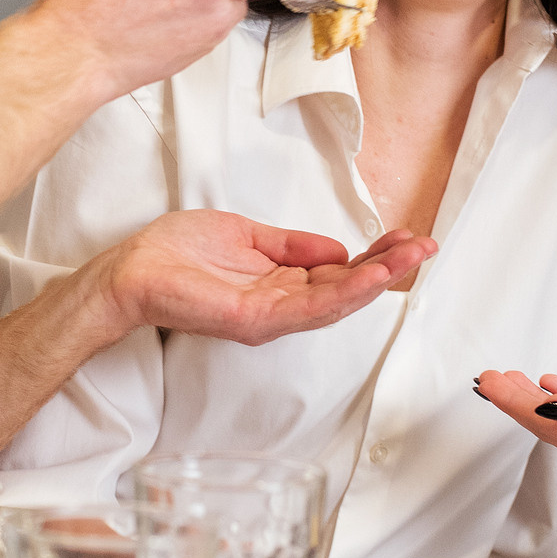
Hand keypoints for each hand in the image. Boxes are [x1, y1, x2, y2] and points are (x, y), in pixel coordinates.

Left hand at [90, 211, 435, 345]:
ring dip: (377, 280)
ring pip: (337, 302)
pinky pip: (308, 308)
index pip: (340, 274)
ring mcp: (270, 318)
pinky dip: (343, 293)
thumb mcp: (247, 237)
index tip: (405, 237)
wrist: (131, 269)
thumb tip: (337, 248)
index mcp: (280, 286)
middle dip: (389, 269)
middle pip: (348, 291)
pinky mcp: (254, 320)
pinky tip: (369, 276)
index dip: (375, 257)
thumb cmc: (176, 253)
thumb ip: (292, 247)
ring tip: (410, 257)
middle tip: (425, 246)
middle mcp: (281, 307)